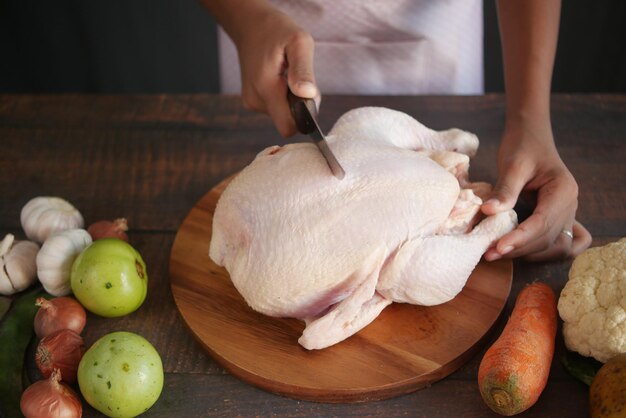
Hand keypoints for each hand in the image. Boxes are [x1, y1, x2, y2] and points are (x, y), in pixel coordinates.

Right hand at [234, 8, 319, 136]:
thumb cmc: (276, 30)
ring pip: (281, 115)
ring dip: (291, 100)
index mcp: (266, 88)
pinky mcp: (252, 100)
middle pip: (287, 122)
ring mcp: (252, 102)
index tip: (308, 96)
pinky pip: (275, 108)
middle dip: (299, 107)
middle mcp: (256, 100)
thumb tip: (308, 94)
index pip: (288, 127)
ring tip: (288, 74)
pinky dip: (282, 97)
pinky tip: (280, 78)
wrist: (250, 26)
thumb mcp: (298, 42)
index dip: (303, 118)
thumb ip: (303, 70)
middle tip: (298, 78)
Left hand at [482, 118, 591, 261]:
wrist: (530, 135)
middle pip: (548, 239)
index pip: (543, 223)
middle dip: (519, 249)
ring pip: (553, 246)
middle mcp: (570, 205)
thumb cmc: (522, 145)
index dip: (520, 238)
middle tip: (488, 254)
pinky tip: (519, 253)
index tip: (497, 247)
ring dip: (527, 253)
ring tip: (496, 254)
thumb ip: (505, 190)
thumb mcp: (512, 164)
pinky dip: (541, 252)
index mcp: (563, 191)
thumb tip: (488, 212)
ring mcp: (566, 213)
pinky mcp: (556, 218)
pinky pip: (557, 243)